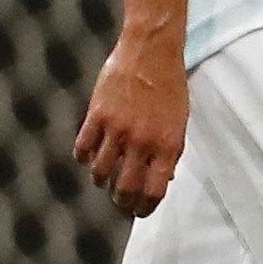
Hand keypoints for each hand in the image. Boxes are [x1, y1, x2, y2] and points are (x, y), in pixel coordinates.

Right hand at [74, 27, 187, 216]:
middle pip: (124, 189)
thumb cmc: (169, 86)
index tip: (139, 212)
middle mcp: (142, 142)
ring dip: (101, 180)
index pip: (154, 191)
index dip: (144, 208)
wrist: (151, 52)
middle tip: (119, 202)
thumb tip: (163, 180)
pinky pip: (83, 148)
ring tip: (104, 178)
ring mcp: (117, 129)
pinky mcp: (97, 115)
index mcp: (167, 145)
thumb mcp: (179, 121)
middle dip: (121, 202)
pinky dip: (84, 157)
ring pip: (100, 172)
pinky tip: (88, 156)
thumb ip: (171, 152)